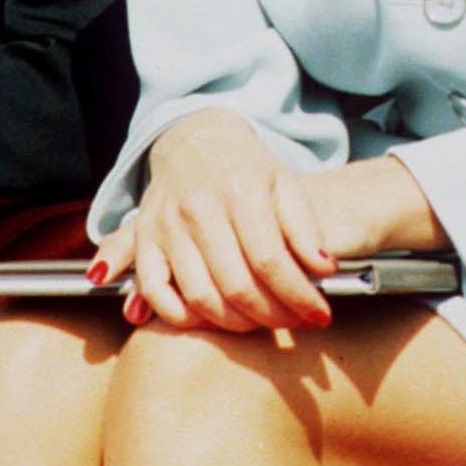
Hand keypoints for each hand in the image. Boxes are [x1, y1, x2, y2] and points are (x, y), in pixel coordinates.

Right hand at [89, 111, 444, 333]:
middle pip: (238, 282)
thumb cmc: (248, 166)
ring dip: (230, 319)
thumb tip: (323, 264)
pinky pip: (153, 288)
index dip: (299, 292)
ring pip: (197, 292)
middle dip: (272, 314)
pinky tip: (200, 321)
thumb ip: (303, 222)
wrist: (194, 136)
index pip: (273, 257)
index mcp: (242, 190)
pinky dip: (173, 312)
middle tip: (297, 329)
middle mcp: (200, 207)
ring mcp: (167, 223)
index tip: (320, 313)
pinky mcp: (143, 238)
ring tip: (260, 328)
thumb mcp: (285, 183)